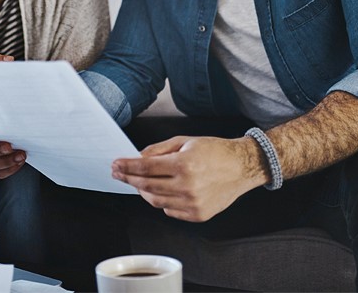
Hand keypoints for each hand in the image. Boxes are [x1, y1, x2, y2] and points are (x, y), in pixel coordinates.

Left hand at [111, 135, 263, 221]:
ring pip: (155, 201)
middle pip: (146, 186)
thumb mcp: (185, 142)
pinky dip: (161, 202)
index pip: (145, 168)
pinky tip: (160, 191)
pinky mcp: (198, 215)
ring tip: (138, 182)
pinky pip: (169, 211)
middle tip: (118, 173)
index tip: (116, 165)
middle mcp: (188, 186)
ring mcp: (193, 203)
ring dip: (142, 191)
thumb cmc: (215, 151)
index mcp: (184, 165)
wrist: (242, 167)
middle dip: (128, 179)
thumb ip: (158, 150)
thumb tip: (137, 157)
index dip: (127, 167)